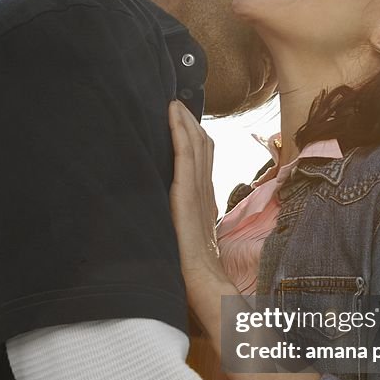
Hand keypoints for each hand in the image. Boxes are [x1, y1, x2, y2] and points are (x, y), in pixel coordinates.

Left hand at [168, 100, 223, 296]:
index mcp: (206, 196)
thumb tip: (179, 211)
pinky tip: (173, 114)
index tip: (185, 117)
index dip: (197, 135)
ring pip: (196, 143)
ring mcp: (198, 187)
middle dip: (191, 121)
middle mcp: (205, 187)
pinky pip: (185, 153)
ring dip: (185, 120)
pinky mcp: (186, 191)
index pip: (205, 157)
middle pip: (203, 144)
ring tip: (175, 102)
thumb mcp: (193, 234)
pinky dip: (180, 130)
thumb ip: (190, 217)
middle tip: (179, 101)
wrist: (202, 278)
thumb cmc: (195, 264)